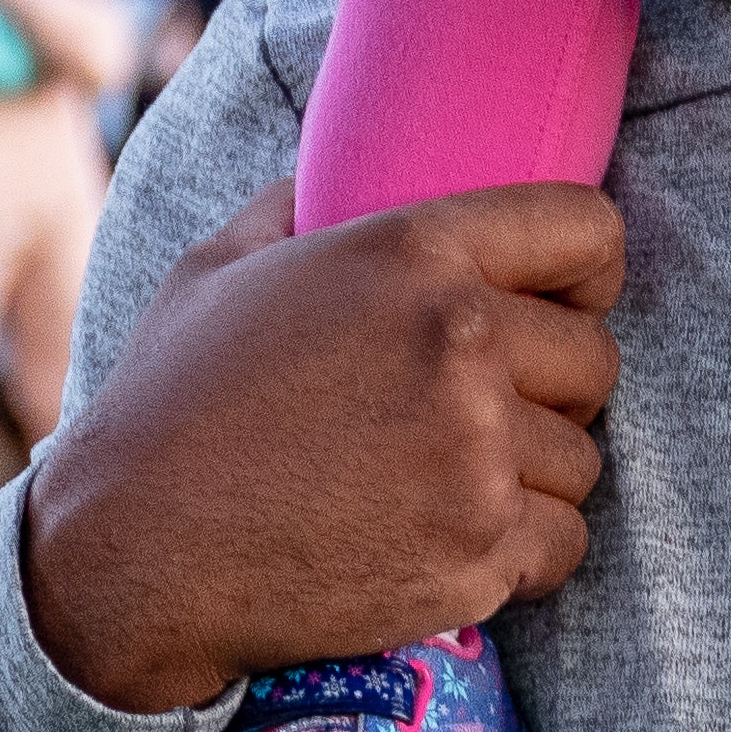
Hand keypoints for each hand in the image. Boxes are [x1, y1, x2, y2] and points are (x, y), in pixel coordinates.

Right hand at [18, 176, 623, 714]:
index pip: (588, 231)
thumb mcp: (224, 263)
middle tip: (482, 413)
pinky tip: (454, 541)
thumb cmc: (171, 400)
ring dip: (533, 475)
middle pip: (596, 360)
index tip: (564, 305)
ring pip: (581, 460)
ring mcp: (474, 455)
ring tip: (449, 481)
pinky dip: (523, 553)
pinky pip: (565, 544)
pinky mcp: (477, 555)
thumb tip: (339, 177)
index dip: (587, 271)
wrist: (135, 552)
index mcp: (413, 251)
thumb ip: (303, 203)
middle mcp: (459, 344)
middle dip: (552, 388)